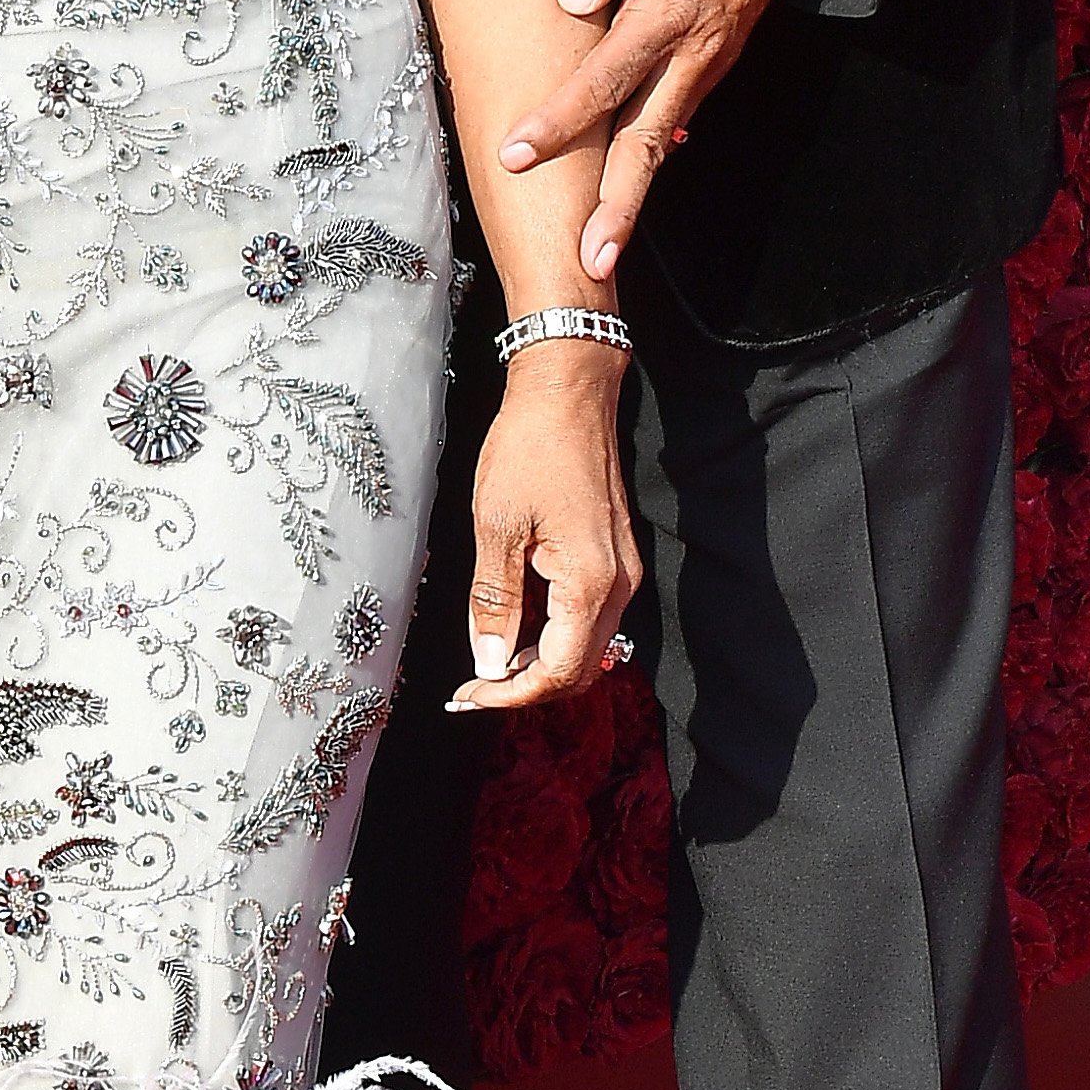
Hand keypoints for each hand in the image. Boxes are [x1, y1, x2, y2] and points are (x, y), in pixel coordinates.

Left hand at [447, 346, 639, 712]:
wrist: (569, 393)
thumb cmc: (532, 447)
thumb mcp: (495, 525)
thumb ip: (494, 600)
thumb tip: (489, 661)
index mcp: (590, 583)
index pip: (557, 671)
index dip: (511, 695)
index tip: (469, 697)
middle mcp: (618, 585)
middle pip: (578, 669)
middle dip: (525, 687)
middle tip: (473, 687)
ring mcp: (620, 572)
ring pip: (584, 646)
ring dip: (536, 662)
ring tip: (485, 658)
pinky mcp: (612, 558)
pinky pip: (585, 616)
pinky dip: (549, 633)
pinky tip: (512, 623)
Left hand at [501, 0, 804, 284]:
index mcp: (667, 11)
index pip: (603, 78)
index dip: (559, 120)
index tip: (517, 154)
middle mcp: (691, 51)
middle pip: (646, 140)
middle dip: (618, 205)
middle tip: (590, 262)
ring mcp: (705, 64)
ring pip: (662, 140)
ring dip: (632, 196)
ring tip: (602, 250)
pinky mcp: (708, 65)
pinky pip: (672, 120)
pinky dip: (647, 162)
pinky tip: (621, 197)